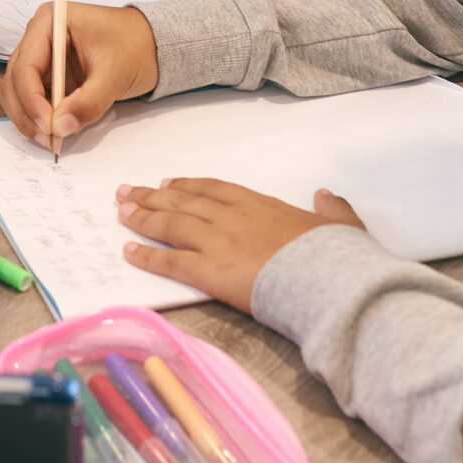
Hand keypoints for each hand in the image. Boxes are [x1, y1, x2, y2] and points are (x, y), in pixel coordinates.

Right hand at [0, 2, 158, 143]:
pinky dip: (35, 118)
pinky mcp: (47, 76)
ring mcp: (40, 58)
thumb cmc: (135, 46)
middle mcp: (38, 38)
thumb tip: (60, 127)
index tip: (47, 125)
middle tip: (48, 138)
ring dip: (26, 118)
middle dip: (26, 112)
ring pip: (15, 92)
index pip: (26, 64)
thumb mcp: (115, 73)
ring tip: (50, 138)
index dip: (31, 98)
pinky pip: (29, 100)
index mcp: (50, 22)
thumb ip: (88, 101)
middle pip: (13, 80)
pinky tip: (53, 131)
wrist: (152, 47)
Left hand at [115, 179, 364, 312]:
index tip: (169, 183)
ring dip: (143, 216)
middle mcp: (232, 217)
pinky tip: (129, 251)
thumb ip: (331, 209)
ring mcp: (218, 242)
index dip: (188, 186)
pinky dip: (147, 255)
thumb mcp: (340, 224)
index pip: (215, 190)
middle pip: (183, 201)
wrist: (328, 279)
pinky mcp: (210, 271)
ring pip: (171, 224)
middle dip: (152, 195)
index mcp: (260, 204)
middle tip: (128, 191)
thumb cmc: (337, 254)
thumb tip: (326, 196)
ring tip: (122, 212)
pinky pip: (170, 261)